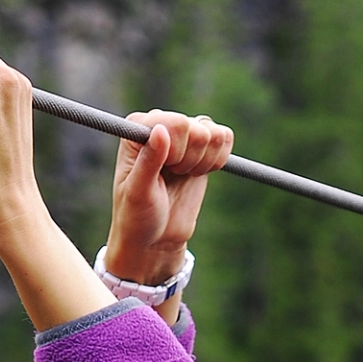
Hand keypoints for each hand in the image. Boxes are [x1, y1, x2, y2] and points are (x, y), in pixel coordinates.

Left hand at [102, 113, 234, 289]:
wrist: (155, 238)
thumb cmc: (137, 216)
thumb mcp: (138, 192)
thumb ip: (149, 161)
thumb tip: (161, 130)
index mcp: (139, 128)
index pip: (176, 123)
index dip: (177, 151)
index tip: (165, 172)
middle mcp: (161, 125)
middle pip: (198, 128)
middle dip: (191, 159)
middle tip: (174, 176)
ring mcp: (183, 135)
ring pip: (213, 133)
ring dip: (204, 161)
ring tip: (183, 176)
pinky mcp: (201, 148)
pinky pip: (225, 138)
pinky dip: (219, 159)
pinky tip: (199, 173)